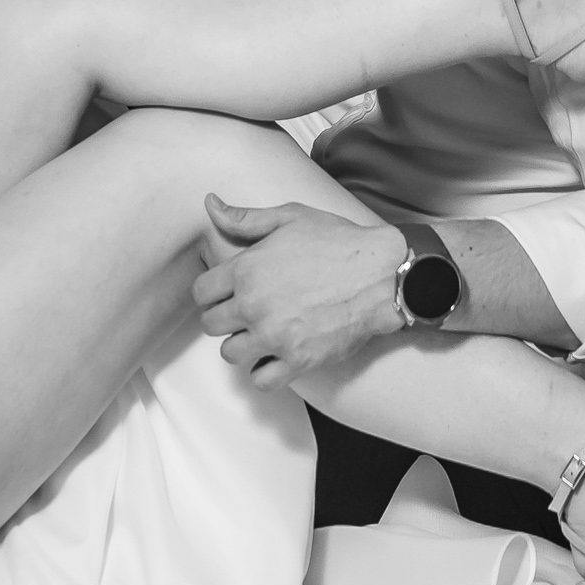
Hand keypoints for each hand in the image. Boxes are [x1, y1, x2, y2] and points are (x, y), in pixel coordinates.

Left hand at [192, 195, 408, 387]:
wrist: (383, 275)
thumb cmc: (339, 243)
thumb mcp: (290, 218)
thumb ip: (245, 218)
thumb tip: (210, 204)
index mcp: (246, 269)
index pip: (201, 292)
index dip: (212, 292)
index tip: (226, 293)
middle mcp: (254, 305)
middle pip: (211, 324)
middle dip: (225, 317)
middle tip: (246, 312)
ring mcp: (275, 335)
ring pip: (230, 353)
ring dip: (242, 344)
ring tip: (261, 333)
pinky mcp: (298, 360)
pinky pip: (261, 380)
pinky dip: (264, 371)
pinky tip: (275, 357)